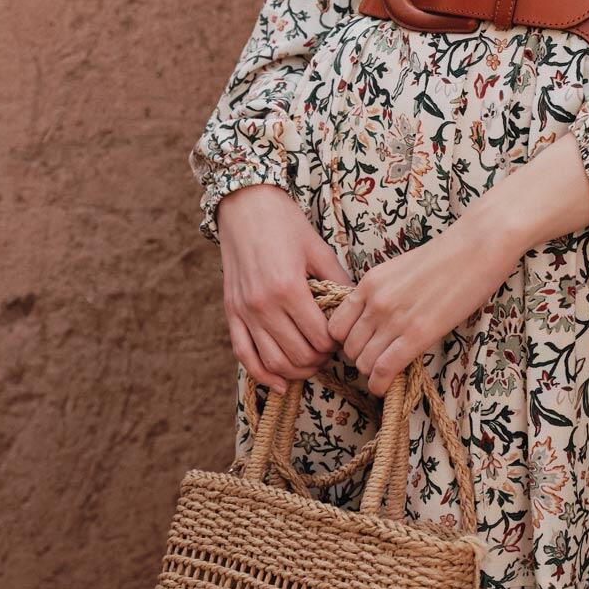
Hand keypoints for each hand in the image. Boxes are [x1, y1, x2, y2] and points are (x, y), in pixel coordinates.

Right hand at [217, 183, 352, 393]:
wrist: (244, 205)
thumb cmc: (284, 223)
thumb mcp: (318, 248)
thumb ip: (338, 281)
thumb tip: (358, 308)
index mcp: (289, 288)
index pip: (320, 337)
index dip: (336, 344)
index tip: (343, 337)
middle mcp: (264, 305)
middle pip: (298, 355)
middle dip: (320, 359)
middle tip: (331, 351)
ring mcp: (244, 311)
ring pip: (273, 362)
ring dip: (297, 370)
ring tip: (312, 362)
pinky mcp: (231, 312)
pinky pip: (244, 355)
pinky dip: (262, 375)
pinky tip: (280, 383)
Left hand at [326, 205, 523, 396]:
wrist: (476, 248)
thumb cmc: (445, 257)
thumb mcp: (399, 270)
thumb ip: (381, 294)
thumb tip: (373, 321)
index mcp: (369, 283)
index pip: (335, 326)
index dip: (347, 340)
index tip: (363, 344)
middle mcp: (375, 302)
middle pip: (348, 348)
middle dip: (361, 358)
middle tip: (379, 359)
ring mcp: (394, 319)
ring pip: (363, 363)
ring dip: (372, 372)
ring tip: (387, 370)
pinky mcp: (417, 334)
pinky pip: (384, 370)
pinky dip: (380, 385)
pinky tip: (386, 387)